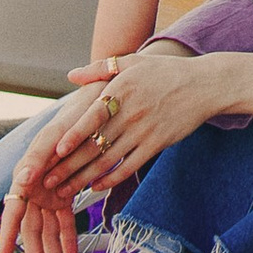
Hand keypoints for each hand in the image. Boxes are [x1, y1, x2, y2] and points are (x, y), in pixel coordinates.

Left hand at [0, 47, 210, 252]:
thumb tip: (71, 76)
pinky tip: (95, 187)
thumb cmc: (165, 72)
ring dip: (83, 178)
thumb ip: (100, 69)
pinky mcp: (156, 144)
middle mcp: (131, 112)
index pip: (92, 117)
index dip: (73, 135)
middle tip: (48, 181)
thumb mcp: (133, 62)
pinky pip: (129, 166)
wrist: (204, 85)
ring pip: (108, 160)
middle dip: (69, 165)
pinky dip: (111, 179)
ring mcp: (144, 131)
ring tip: (65, 190)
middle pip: (94, 144)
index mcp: (121, 90)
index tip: (55, 151)